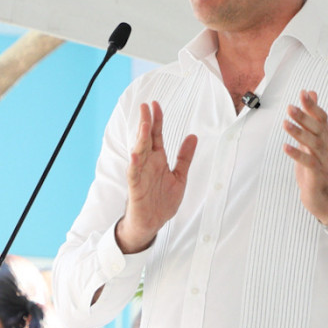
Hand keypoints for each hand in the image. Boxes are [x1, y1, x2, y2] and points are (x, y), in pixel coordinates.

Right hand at [115, 101, 197, 253]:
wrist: (152, 223)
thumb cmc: (162, 201)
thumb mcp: (180, 176)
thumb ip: (185, 157)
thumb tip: (193, 136)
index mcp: (158, 159)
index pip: (156, 135)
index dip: (157, 120)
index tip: (155, 104)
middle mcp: (148, 164)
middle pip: (146, 139)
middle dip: (146, 123)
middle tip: (145, 106)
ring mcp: (140, 174)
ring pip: (139, 152)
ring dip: (140, 139)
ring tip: (144, 124)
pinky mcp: (135, 188)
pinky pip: (134, 174)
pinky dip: (134, 164)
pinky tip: (135, 153)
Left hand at [283, 90, 327, 224]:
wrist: (325, 197)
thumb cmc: (317, 167)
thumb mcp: (312, 141)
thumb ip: (311, 119)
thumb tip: (311, 94)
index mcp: (325, 138)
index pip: (322, 119)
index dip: (313, 106)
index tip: (303, 93)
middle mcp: (326, 147)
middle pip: (318, 129)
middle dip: (305, 117)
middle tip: (290, 106)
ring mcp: (323, 161)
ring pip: (313, 144)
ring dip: (299, 133)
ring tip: (285, 123)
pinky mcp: (317, 175)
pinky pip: (308, 162)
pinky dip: (297, 154)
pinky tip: (286, 147)